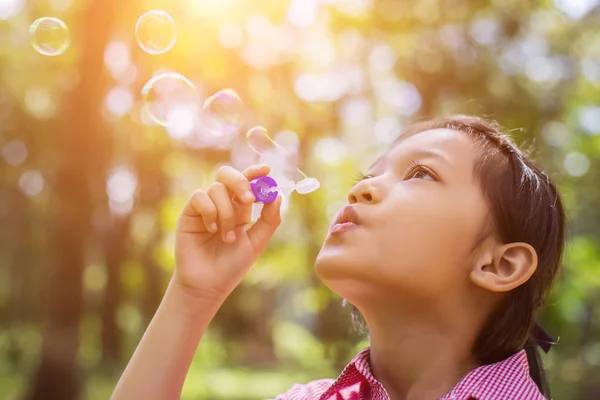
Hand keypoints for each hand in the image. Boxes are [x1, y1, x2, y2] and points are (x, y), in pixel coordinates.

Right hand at [174, 164, 281, 301]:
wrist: (209, 284)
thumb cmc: (232, 265)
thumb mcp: (257, 242)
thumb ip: (269, 219)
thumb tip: (277, 195)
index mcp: (240, 208)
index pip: (247, 182)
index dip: (255, 172)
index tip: (266, 171)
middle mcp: (222, 204)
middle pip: (227, 175)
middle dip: (241, 181)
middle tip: (249, 200)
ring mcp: (204, 207)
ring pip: (216, 188)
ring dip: (226, 213)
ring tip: (227, 238)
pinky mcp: (189, 213)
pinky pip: (200, 197)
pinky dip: (210, 212)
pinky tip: (211, 230)